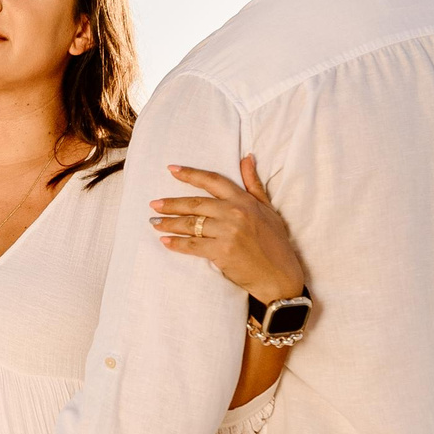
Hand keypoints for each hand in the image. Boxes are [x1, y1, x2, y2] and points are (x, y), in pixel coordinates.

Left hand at [152, 156, 306, 303]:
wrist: (280, 276)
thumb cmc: (275, 244)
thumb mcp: (268, 209)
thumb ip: (253, 184)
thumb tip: (246, 158)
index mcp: (244, 200)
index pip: (212, 181)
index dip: (190, 174)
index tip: (171, 170)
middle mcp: (235, 213)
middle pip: (195, 203)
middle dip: (171, 204)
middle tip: (154, 204)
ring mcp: (228, 232)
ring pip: (190, 224)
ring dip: (169, 223)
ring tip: (154, 223)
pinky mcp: (221, 252)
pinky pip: (192, 245)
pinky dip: (176, 243)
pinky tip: (165, 241)